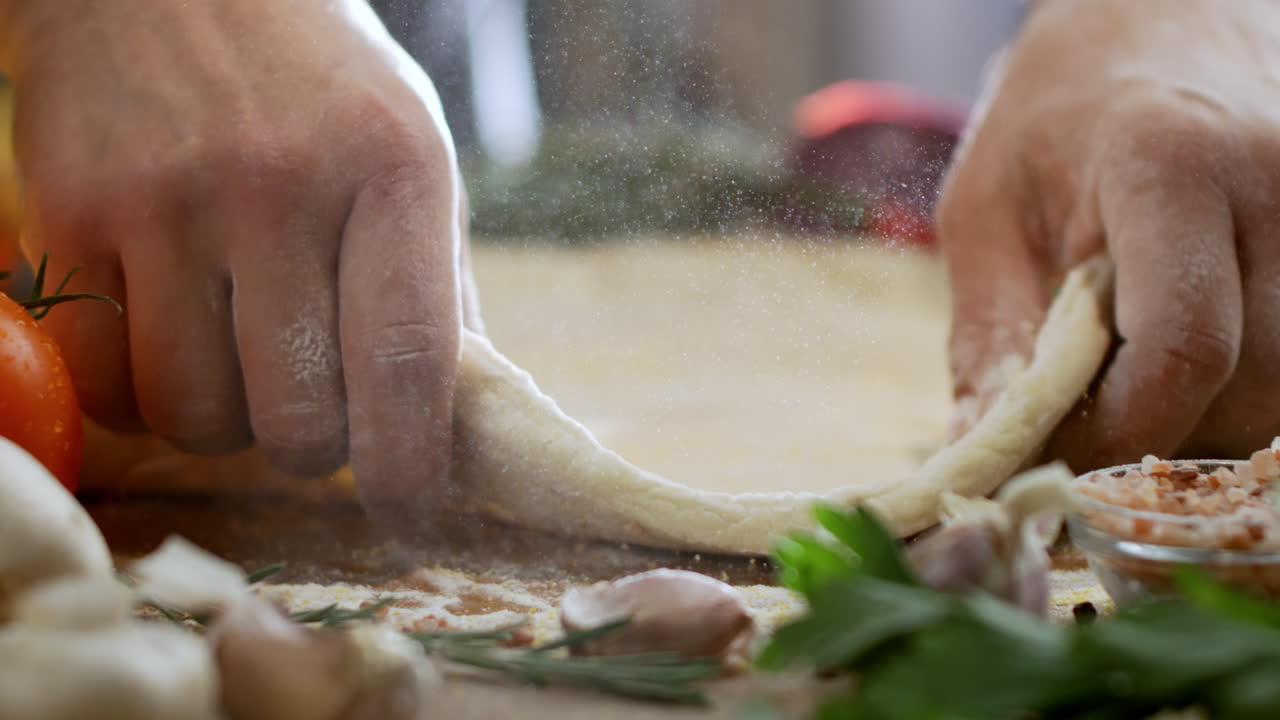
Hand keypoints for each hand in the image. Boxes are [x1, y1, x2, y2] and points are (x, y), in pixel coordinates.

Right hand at [0, 0, 467, 519]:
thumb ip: (435, 288)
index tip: (411, 516)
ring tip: (240, 357)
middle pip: (299, 419)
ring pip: (196, 418)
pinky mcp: (73, 213)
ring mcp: (168, 199)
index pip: (408, 364)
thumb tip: (454, 423)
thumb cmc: (318, 86)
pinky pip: (107, 383)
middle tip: (313, 406)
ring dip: (226, 421)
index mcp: (393, 169)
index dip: (413, 469)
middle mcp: (282, 184)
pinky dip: (142, 397)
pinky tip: (170, 343)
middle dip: (315, 446)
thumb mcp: (413, 158)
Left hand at [937, 0, 1279, 467]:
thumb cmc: (1055, 112)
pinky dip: (1245, 392)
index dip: (1121, 431)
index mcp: (1168, 165)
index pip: (1182, 347)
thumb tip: (982, 454)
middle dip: (1160, 439)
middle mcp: (1274, 182)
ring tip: (1130, 390)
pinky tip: (1185, 368)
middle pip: (1250, 382)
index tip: (1057, 457)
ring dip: (1208, 424)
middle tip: (1086, 435)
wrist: (1157, 18)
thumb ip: (990, 336)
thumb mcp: (985, 209)